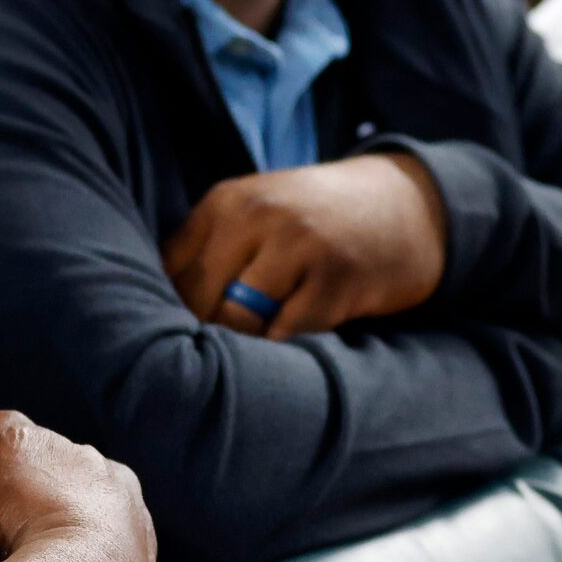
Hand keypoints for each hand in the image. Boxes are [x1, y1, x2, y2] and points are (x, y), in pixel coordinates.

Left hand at [163, 154, 447, 338]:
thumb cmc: (318, 223)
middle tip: (209, 360)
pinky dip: (284, 348)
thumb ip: (210, 251)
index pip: (170, 271)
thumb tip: (153, 312)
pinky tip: (292, 341)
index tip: (172, 339)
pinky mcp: (336, 280)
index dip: (167, 312)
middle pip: (197, 300)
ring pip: (237, 322)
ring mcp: (298, 246)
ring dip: (243, 344)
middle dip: (201, 335)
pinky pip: (287, 335)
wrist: (407, 206)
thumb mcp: (258, 215)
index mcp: (226, 202)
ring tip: (252, 350)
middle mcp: (257, 216)